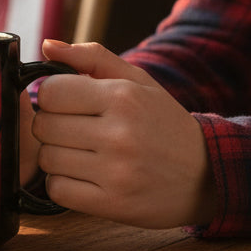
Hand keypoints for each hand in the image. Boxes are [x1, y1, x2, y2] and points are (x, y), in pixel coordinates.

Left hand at [33, 39, 215, 228]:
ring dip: (57, 157)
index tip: (66, 104)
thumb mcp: (139, 82)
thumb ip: (92, 58)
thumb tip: (47, 46)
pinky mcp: (112, 204)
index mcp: (123, 97)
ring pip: (47, 159)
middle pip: (44, 126)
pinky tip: (84, 177)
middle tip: (74, 131)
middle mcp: (119, 134)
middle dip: (52, 127)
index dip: (51, 97)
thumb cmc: (164, 123)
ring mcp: (116, 172)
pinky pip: (57, 190)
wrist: (206, 175)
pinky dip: (63, 184)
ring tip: (82, 154)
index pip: (50, 92)